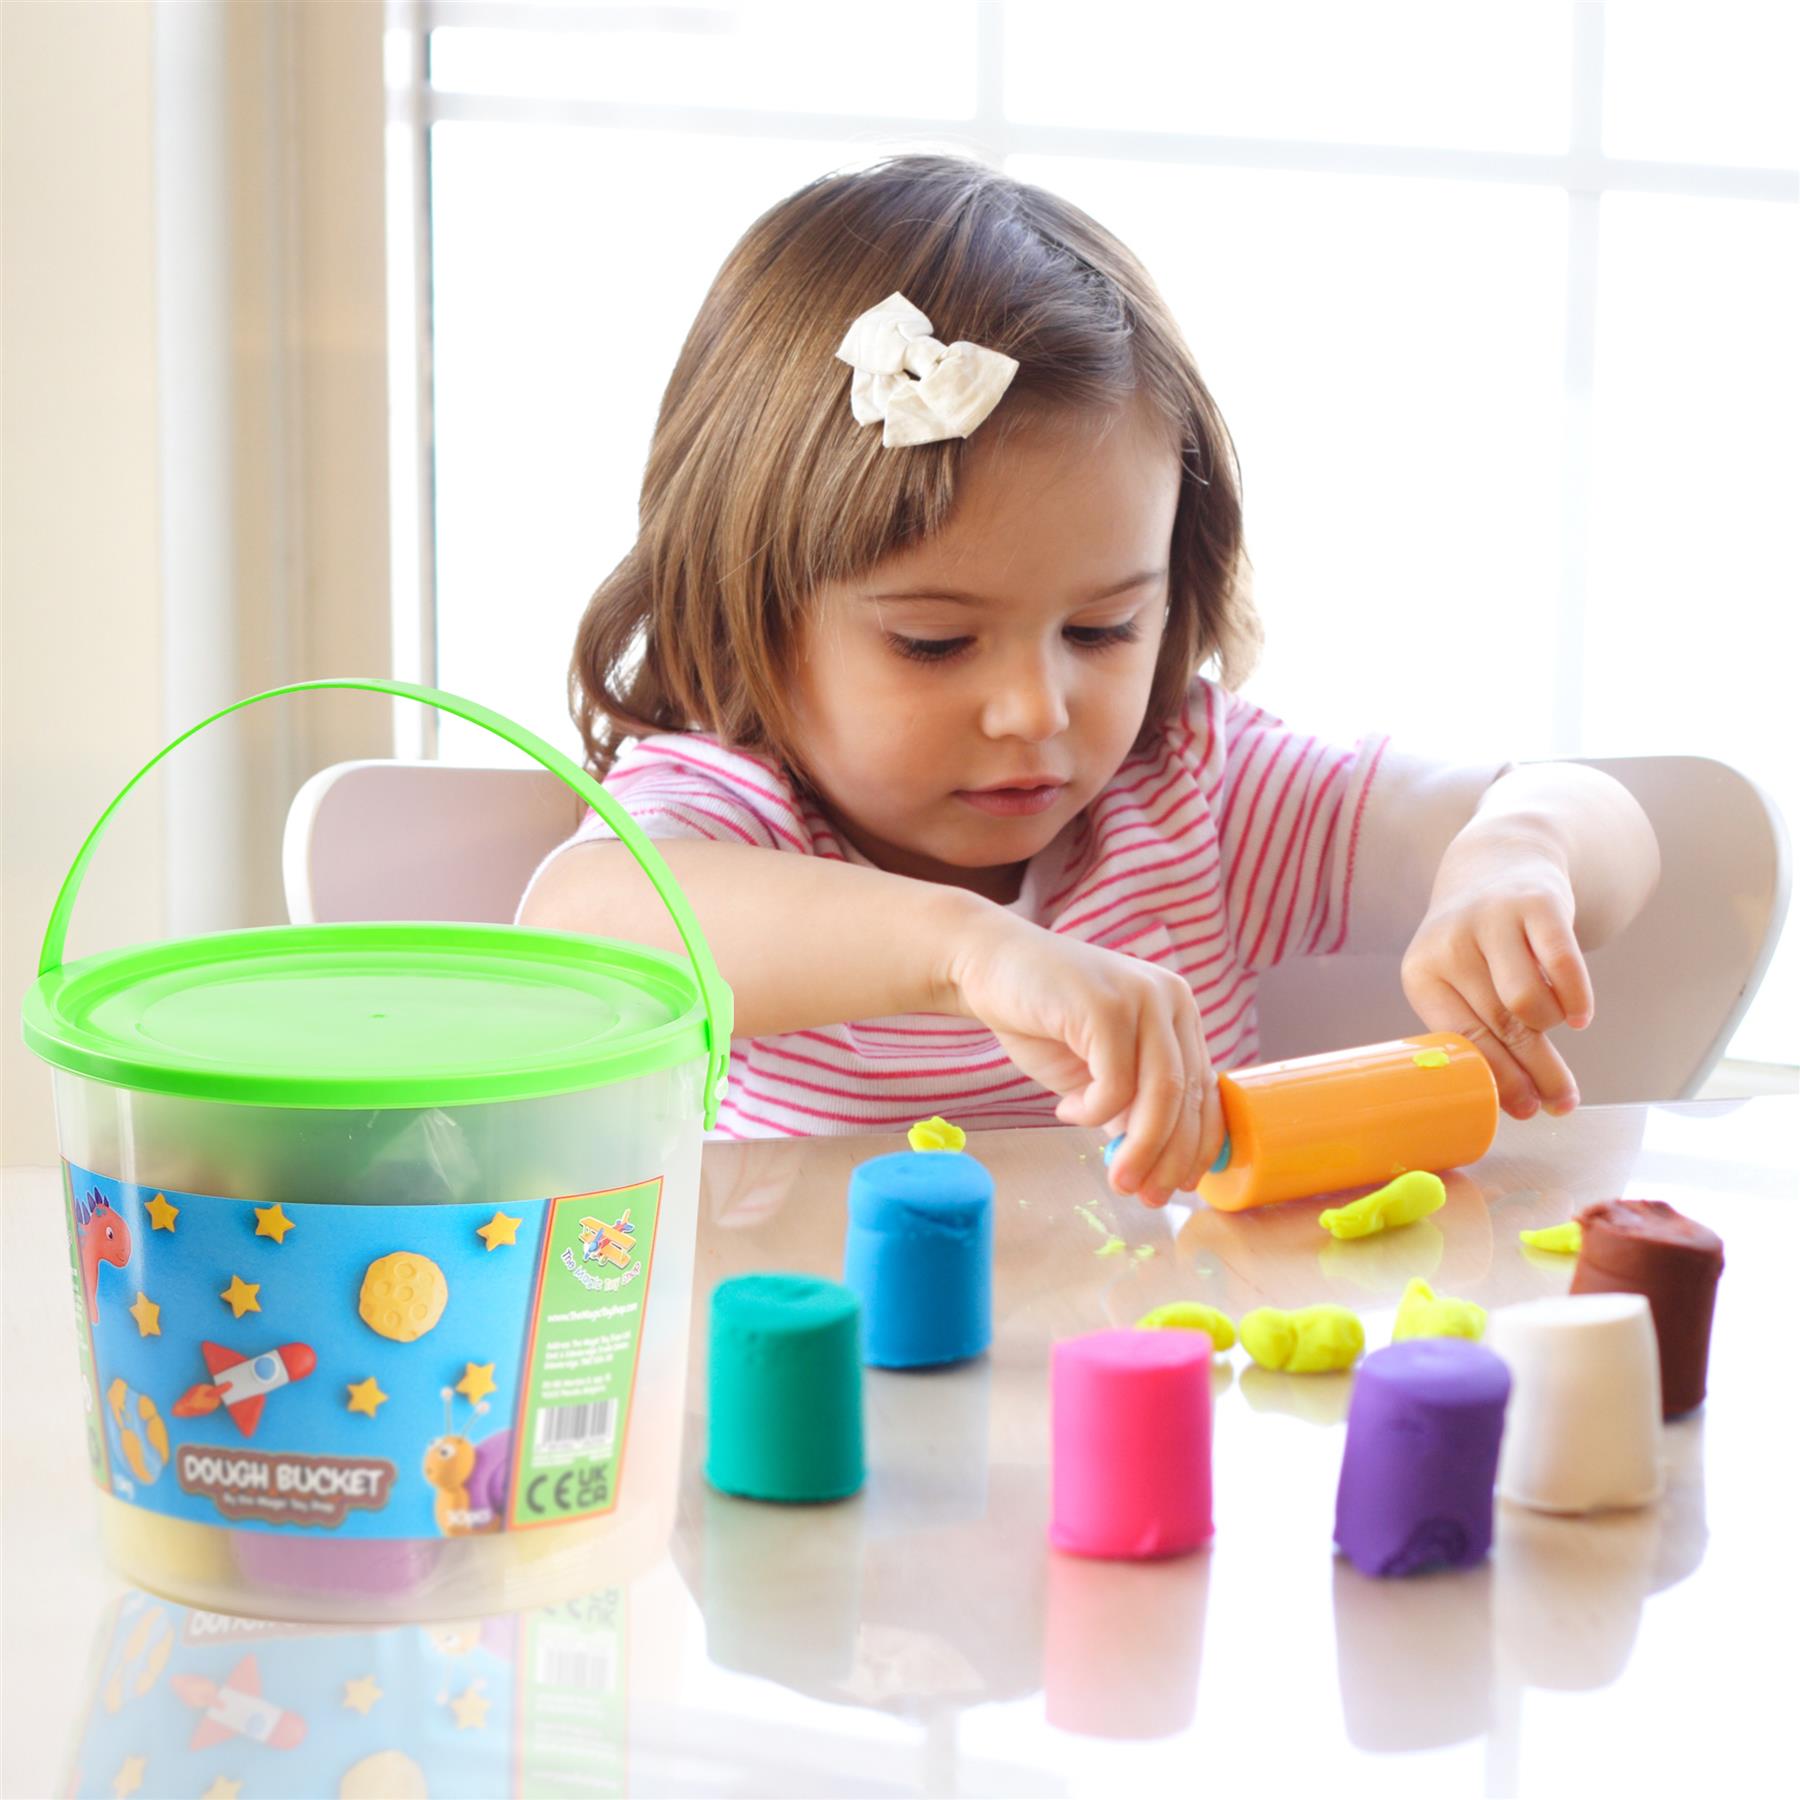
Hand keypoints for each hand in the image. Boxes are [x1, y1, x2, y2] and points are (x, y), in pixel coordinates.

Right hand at [947, 910, 1222, 1205]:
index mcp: (1177, 1013)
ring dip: (1140, 1149)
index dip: (1197, 1146)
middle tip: (1146, 1197)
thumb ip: (1130, 1107)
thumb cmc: (1042, 1020)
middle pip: (1188, 1096)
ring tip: (1116, 1178)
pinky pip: (1116, 1082)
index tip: (1178, 1186)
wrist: (988, 966)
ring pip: (1161, 1094)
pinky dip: (1094, 1111)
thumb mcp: (1097, 1072)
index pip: (1205, 1090)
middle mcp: (1170, 1000)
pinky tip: (1065, 1109)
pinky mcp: (1106, 1004)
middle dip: (1169, 1158)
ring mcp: (1141, 997)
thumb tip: (1160, 1167)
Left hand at [1400, 833, 1593, 1119]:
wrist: (1497, 860)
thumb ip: (1477, 1028)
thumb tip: (1519, 1102)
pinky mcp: (1536, 904)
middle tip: (1562, 1104)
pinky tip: (1580, 1017)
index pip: (1461, 1039)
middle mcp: (1451, 945)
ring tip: (1557, 1029)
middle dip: (1536, 1074)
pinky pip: (1562, 964)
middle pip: (1501, 1028)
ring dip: (1551, 1030)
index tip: (1527, 1112)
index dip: (1498, 1080)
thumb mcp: (1455, 978)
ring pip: (1528, 1003)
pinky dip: (1575, 998)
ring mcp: (1492, 921)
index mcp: (1421, 973)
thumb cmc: (1477, 942)